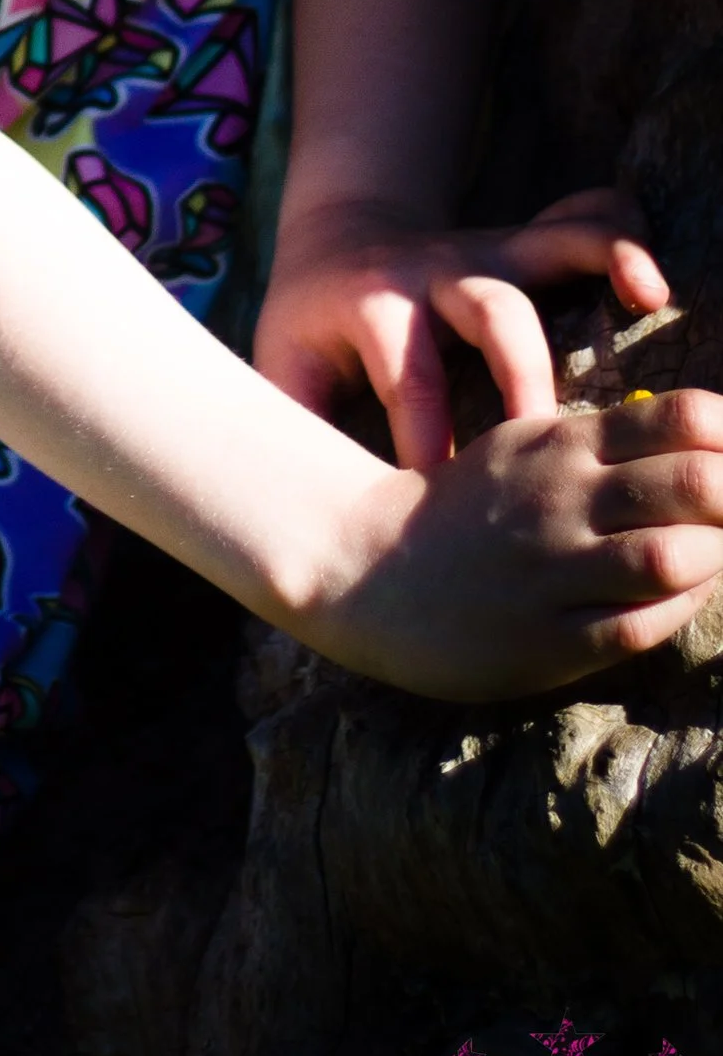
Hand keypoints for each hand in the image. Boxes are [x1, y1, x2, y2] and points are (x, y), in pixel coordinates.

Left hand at [254, 186, 668, 468]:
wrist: (335, 235)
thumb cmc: (313, 324)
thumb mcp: (284, 364)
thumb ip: (297, 425)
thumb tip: (307, 513)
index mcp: (371, 306)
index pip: (407, 375)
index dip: (427, 436)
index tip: (446, 492)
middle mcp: (434, 272)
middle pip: (489, 309)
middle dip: (524, 375)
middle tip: (550, 444)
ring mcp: (483, 251)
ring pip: (545, 246)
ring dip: (599, 262)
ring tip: (650, 295)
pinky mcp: (520, 244)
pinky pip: (580, 220)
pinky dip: (622, 234)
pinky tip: (655, 277)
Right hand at [316, 388, 722, 700]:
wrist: (367, 566)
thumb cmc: (468, 508)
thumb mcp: (527, 448)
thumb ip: (609, 447)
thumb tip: (710, 448)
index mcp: (562, 441)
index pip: (683, 417)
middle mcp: (565, 497)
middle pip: (696, 483)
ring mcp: (556, 569)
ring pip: (674, 557)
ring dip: (716, 557)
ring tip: (714, 556)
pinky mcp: (550, 638)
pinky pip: (642, 626)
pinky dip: (681, 611)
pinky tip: (683, 597)